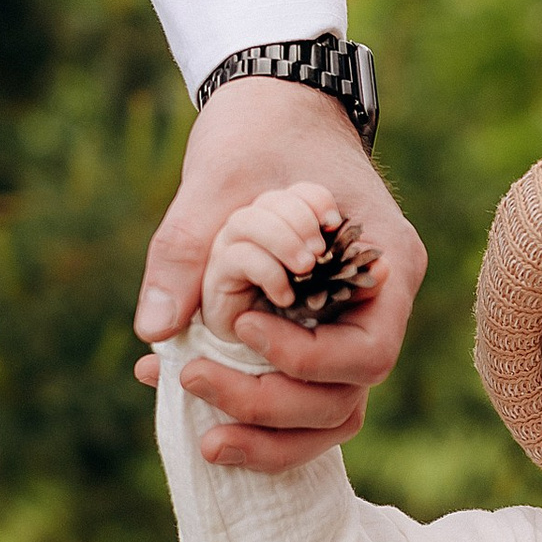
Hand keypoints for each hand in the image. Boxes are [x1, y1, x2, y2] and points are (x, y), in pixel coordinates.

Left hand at [133, 78, 423, 471]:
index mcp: (386, 264)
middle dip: (272, 408)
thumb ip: (187, 250)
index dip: (307, 361)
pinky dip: (252, 410)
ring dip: (269, 436)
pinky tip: (187, 390)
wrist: (272, 102)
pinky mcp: (311, 332)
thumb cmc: (261, 128)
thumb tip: (155, 329)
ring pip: (328, 411)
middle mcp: (377, 306)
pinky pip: (296, 391)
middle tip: (196, 380)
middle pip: (347, 397)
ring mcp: (347, 323)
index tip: (246, 328)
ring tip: (204, 438)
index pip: (370, 353)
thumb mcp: (221, 177)